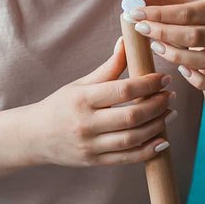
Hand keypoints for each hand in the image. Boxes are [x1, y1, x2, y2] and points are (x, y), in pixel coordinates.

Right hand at [33, 39, 176, 166]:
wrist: (34, 137)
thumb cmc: (61, 106)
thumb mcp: (81, 84)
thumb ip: (108, 67)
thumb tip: (128, 41)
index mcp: (82, 99)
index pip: (122, 91)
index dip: (148, 84)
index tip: (164, 78)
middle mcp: (86, 123)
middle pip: (131, 117)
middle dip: (157, 106)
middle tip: (170, 96)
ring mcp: (90, 145)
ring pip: (132, 139)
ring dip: (157, 126)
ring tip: (169, 114)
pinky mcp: (94, 162)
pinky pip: (127, 158)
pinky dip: (148, 150)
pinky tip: (162, 139)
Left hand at [124, 0, 204, 91]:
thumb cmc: (198, 16)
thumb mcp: (182, 2)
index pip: (187, 13)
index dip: (159, 14)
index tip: (135, 13)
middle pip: (194, 37)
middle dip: (163, 34)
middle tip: (141, 29)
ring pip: (201, 61)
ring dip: (174, 56)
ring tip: (156, 47)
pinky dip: (194, 79)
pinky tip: (180, 70)